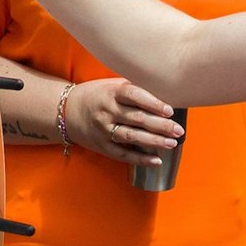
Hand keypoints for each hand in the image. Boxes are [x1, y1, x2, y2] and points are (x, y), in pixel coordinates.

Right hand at [67, 78, 182, 165]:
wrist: (66, 111)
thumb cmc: (96, 95)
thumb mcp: (111, 85)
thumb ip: (133, 88)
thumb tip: (164, 91)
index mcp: (111, 93)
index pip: (134, 96)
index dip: (153, 103)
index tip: (170, 110)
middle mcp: (107, 111)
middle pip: (137, 119)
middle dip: (160, 125)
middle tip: (179, 130)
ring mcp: (103, 130)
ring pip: (132, 137)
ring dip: (154, 142)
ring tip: (172, 143)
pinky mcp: (102, 146)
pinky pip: (123, 155)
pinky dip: (140, 159)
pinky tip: (157, 160)